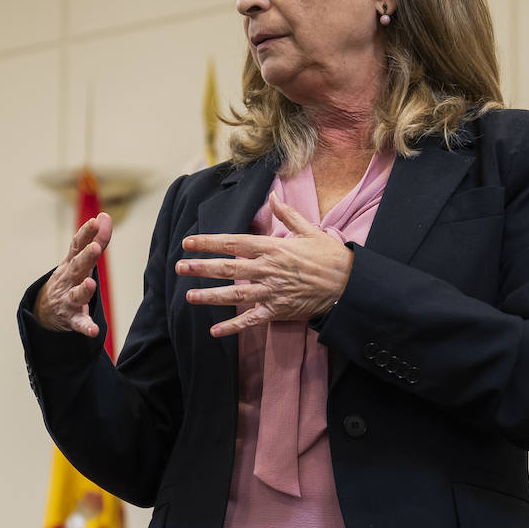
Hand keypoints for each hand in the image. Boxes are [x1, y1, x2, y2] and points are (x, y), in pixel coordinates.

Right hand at [35, 212, 112, 336]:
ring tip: (91, 284)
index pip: (77, 246)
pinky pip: (79, 324)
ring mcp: (68, 299)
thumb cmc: (69, 278)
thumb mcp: (78, 259)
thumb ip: (94, 239)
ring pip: (76, 295)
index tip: (96, 221)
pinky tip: (93, 330)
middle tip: (95, 248)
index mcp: (72, 263)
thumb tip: (104, 216)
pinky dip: (85, 327)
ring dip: (83, 290)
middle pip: (77, 267)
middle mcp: (69, 279)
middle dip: (86, 257)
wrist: (45, 310)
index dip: (86, 233)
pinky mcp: (71, 319)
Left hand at [176, 192, 352, 336]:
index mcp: (272, 248)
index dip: (209, 243)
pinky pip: (251, 320)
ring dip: (210, 296)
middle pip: (228, 268)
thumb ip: (286, 215)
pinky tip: (215, 331)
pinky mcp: (278, 311)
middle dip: (202, 268)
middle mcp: (267, 269)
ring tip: (189, 296)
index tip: (188, 242)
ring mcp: (271, 292)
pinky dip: (233, 327)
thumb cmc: (329, 256)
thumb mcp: (309, 230)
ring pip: (235, 294)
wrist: (348, 284)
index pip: (233, 243)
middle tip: (180, 267)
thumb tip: (273, 196)